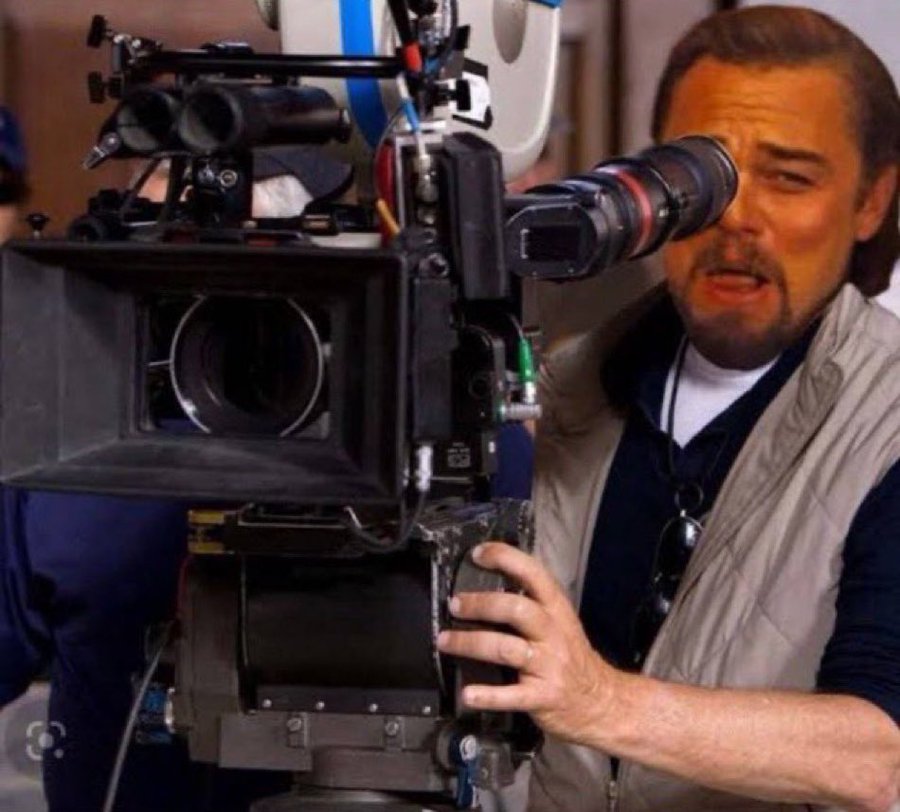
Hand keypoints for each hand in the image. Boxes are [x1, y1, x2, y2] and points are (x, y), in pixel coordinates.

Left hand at [437, 542, 621, 744]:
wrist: (602, 703)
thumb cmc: (572, 659)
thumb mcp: (560, 624)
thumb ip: (530, 606)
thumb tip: (487, 585)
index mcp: (557, 611)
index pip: (534, 574)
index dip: (505, 559)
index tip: (478, 554)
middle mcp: (554, 634)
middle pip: (516, 609)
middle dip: (481, 604)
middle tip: (455, 605)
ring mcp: (549, 666)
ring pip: (506, 648)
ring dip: (470, 643)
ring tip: (445, 641)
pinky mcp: (543, 697)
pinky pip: (512, 696)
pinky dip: (488, 695)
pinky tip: (468, 693)